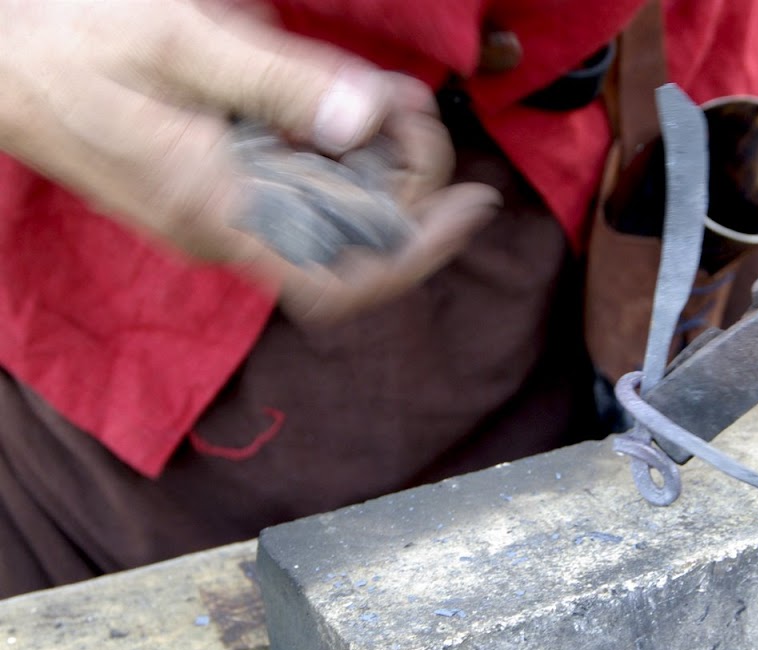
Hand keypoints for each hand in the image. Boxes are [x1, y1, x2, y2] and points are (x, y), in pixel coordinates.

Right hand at [0, 0, 500, 322]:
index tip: (472, 206)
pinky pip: (300, 196)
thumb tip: (364, 116)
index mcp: (217, 210)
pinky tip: (342, 108)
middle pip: (351, 246)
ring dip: (376, 169)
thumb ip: (274, 78)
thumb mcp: (175, 41)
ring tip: (390, 101)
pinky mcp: (215, 194)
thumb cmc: (65, 43)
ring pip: (332, 220)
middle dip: (405, 184)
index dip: (418, 253)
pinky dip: (338, 158)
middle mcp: (225, 232)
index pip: (342, 278)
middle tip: (410, 107)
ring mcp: (220, 219)